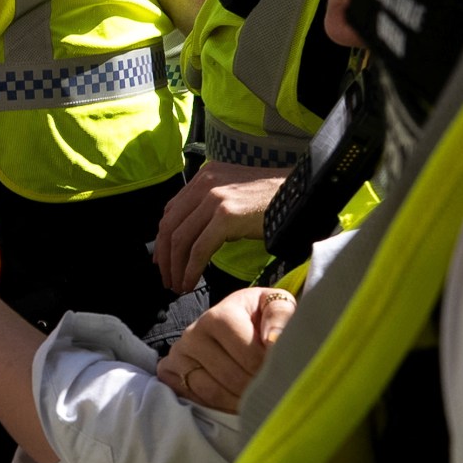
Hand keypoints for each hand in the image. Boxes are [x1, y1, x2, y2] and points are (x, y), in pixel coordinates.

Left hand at [153, 161, 292, 293]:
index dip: (163, 238)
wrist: (299, 194)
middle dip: (164, 256)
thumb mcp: (234, 194)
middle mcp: (204, 183)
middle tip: (167, 278)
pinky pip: (199, 248)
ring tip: (177, 285)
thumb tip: (194, 234)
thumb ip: (211, 207)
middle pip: (170, 225)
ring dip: (175, 266)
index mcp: (204, 177)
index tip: (163, 260)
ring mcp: (214, 198)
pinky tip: (190, 282)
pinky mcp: (226, 215)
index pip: (172, 210)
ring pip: (180, 238)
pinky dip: (191, 269)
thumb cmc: (271, 199)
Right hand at [156, 286, 296, 412]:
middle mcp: (193, 333)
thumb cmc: (257, 317)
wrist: (234, 325)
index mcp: (219, 315)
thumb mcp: (275, 306)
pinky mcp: (169, 372)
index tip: (279, 373)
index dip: (265, 368)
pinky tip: (232, 404)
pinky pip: (192, 399)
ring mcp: (178, 353)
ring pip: (210, 391)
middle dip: (254, 389)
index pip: (246, 352)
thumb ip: (281, 317)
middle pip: (228, 375)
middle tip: (270, 394)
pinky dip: (215, 408)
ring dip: (237, 403)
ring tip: (255, 402)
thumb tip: (274, 341)